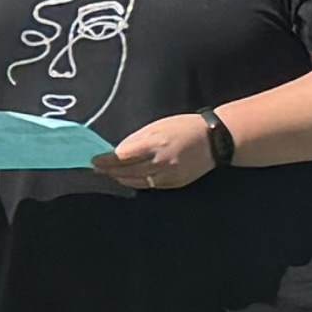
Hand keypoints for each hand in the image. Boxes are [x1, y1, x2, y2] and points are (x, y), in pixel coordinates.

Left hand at [98, 113, 217, 192]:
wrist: (216, 140)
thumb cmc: (185, 128)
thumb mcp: (158, 126)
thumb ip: (137, 139)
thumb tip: (118, 151)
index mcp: (156, 144)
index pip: (122, 156)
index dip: (106, 160)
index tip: (94, 160)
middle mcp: (161, 162)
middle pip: (127, 171)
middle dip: (110, 171)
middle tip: (97, 169)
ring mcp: (169, 174)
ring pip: (137, 181)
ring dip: (121, 178)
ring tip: (111, 175)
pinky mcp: (176, 183)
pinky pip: (151, 185)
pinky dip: (138, 182)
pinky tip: (130, 178)